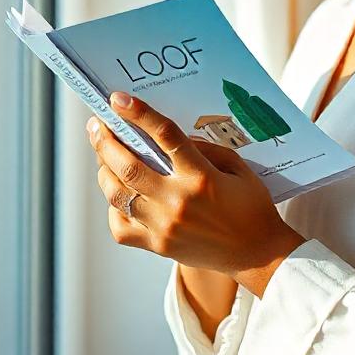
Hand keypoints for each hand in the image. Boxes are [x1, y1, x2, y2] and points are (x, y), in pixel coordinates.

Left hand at [87, 91, 305, 295]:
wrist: (257, 255)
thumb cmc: (250, 206)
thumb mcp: (237, 167)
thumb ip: (204, 148)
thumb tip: (166, 137)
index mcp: (201, 177)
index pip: (164, 136)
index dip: (139, 114)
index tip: (118, 99)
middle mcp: (177, 201)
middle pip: (128, 165)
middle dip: (105, 141)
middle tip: (96, 126)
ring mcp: (164, 226)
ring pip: (117, 194)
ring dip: (103, 170)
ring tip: (102, 156)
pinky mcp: (157, 246)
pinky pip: (120, 226)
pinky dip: (113, 207)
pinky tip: (119, 193)